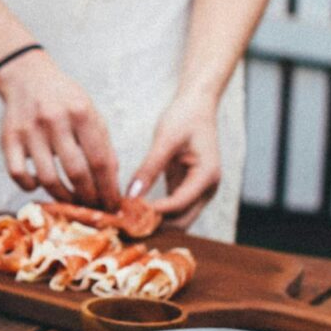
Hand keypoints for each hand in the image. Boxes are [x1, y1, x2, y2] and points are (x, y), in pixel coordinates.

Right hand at [0, 51, 119, 207]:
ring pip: (48, 179)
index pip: (100, 161)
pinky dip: (31, 186)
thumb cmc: (66, 101)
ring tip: (72, 202)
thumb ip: (103, 146)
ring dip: (63, 197)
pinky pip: (18, 175)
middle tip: (94, 209)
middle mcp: (54, 120)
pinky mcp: (8, 139)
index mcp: (81, 113)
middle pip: (76, 173)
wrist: (28, 78)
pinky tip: (40, 184)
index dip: (109, 189)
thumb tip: (112, 185)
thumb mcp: (91, 114)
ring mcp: (29, 130)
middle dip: (89, 198)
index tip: (113, 206)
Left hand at [130, 92, 221, 227]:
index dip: (153, 212)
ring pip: (177, 219)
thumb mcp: (165, 139)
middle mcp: (207, 189)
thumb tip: (132, 195)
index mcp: (206, 175)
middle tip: (123, 224)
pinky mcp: (187, 189)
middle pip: (181, 221)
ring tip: (124, 220)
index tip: (126, 214)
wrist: (198, 105)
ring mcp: (198, 191)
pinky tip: (132, 211)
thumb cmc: (184, 116)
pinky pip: (171, 209)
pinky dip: (155, 212)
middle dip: (154, 225)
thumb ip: (149, 168)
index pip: (179, 204)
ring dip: (154, 222)